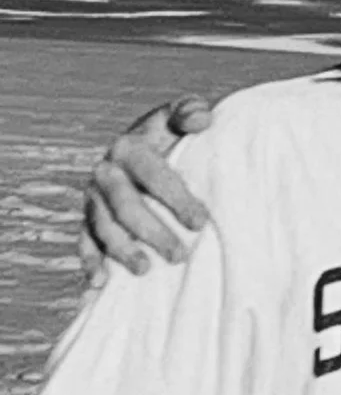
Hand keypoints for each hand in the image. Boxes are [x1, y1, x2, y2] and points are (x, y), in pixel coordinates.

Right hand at [79, 96, 214, 285]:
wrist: (140, 148)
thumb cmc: (169, 136)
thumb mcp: (178, 118)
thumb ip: (190, 112)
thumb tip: (202, 119)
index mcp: (128, 148)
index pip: (153, 175)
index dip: (176, 199)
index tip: (201, 222)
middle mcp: (104, 174)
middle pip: (125, 207)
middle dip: (152, 232)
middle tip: (180, 256)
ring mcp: (92, 199)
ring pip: (103, 228)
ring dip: (121, 250)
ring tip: (144, 270)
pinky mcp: (86, 220)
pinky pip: (84, 242)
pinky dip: (89, 262)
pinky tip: (100, 283)